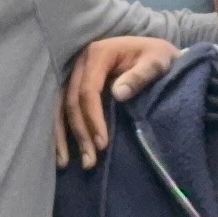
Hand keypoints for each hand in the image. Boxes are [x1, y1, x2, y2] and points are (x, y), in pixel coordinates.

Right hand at [62, 36, 176, 167]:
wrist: (154, 52)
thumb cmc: (157, 57)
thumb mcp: (157, 61)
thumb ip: (141, 75)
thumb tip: (118, 94)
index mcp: (98, 53)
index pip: (89, 90)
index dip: (93, 118)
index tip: (102, 144)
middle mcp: (81, 62)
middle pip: (72, 101)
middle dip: (80, 133)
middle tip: (90, 161)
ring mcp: (75, 74)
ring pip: (61, 107)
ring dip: (63, 137)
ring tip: (66, 164)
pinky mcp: (74, 85)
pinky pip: (62, 109)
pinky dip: (60, 131)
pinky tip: (62, 153)